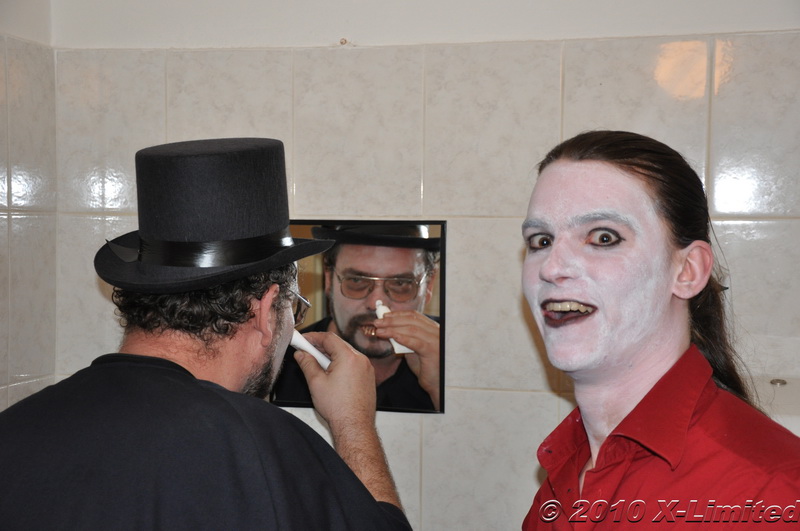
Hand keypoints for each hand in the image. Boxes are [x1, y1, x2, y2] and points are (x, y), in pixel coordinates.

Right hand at [293, 332, 402, 507]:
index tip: (303, 340)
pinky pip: (354, 363)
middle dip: (322, 346)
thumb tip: (301, 354)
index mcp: (349, 357)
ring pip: (347, 353)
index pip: (329, 338)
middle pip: (339, 344)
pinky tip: (331, 374)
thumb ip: (307, 364)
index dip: (313, 337)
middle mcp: (361, 359)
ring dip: (332, 355)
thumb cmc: (338, 408)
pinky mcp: (369, 377)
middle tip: (307, 352)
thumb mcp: (316, 383)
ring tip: (318, 365)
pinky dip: (342, 363)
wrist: (355, 426)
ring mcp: (367, 368)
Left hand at [373, 311, 440, 409]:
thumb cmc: (425, 367)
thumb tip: (388, 329)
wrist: (436, 384)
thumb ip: (405, 338)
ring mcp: (436, 340)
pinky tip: (392, 337)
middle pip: (412, 320)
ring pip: (412, 329)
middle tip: (377, 322)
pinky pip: (416, 342)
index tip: (384, 316)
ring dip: (393, 329)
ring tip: (380, 331)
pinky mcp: (433, 351)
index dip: (398, 314)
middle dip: (392, 320)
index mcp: (433, 329)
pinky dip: (403, 338)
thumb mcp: (413, 349)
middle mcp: (437, 332)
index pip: (415, 316)